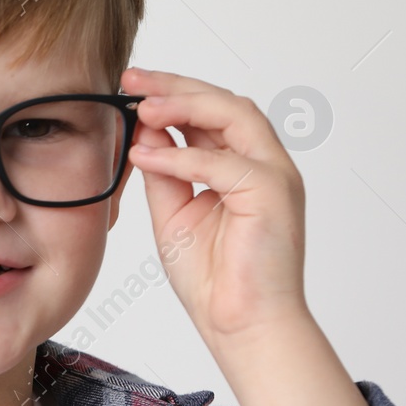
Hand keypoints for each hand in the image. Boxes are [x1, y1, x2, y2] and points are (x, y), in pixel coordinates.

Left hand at [121, 67, 310, 347]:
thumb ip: (165, 172)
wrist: (241, 326)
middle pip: (225, 104)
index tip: (131, 86)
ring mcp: (274, 177)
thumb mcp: (174, 214)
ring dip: (185, 106)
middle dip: (176, 87)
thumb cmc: (214, 278)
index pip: (211, 114)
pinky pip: (223, 164)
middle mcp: (265, 165)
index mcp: (244, 167)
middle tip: (132, 79)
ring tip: (142, 106)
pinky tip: (145, 156)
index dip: (172, 94)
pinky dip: (181, 157)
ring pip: (235, 117)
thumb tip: (145, 132)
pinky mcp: (273, 195)